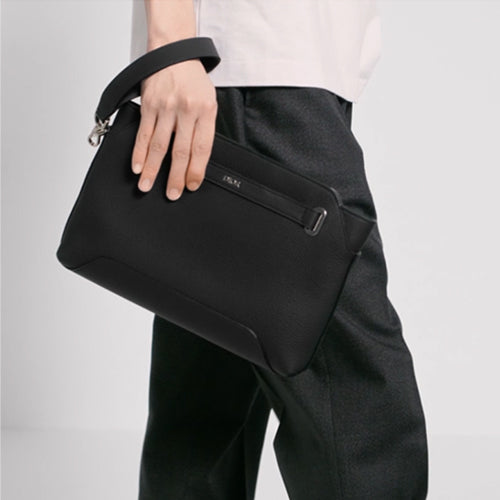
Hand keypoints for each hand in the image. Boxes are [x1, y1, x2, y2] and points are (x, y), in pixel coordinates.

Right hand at [131, 58, 217, 200]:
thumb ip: (203, 129)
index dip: (196, 170)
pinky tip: (137, 166)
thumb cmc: (193, 81)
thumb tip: (196, 162)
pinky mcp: (148, 105)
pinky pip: (143, 132)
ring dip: (152, 169)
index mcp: (206, 112)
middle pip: (180, 151)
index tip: (191, 186)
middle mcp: (186, 110)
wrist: (174, 51)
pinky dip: (138, 151)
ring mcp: (165, 107)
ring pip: (158, 145)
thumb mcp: (208, 102)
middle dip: (175, 176)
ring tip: (147, 186)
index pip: (202, 148)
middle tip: (172, 194)